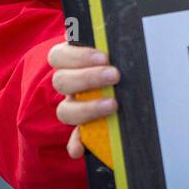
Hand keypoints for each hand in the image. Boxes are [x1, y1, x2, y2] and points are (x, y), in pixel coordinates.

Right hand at [48, 41, 120, 158]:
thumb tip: (124, 39)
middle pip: (61, 81)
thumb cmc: (119, 59)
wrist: (129, 80)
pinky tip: (81, 148)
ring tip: (113, 104)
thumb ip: (111, 43)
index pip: (59, 56)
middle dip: (88, 78)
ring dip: (86, 109)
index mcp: (71, 60)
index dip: (78, 56)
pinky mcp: (84, 128)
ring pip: (65, 111)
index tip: (104, 56)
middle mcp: (68, 83)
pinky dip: (76, 144)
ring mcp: (73, 106)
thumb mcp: (115, 49)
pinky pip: (74, 139)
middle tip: (115, 75)